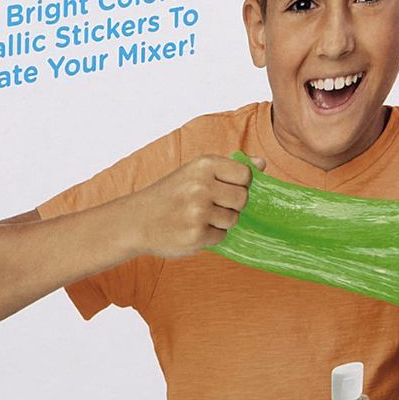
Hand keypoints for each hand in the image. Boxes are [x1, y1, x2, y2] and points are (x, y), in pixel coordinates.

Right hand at [133, 155, 257, 257]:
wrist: (136, 220)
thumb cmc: (170, 194)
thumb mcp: (195, 172)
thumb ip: (229, 167)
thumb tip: (262, 163)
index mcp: (203, 165)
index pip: (245, 174)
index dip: (240, 184)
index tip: (225, 187)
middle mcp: (201, 186)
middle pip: (243, 199)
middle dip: (232, 205)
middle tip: (211, 205)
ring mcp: (198, 212)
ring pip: (233, 220)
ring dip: (220, 222)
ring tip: (199, 217)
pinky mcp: (195, 235)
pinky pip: (221, 237)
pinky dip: (210, 236)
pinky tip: (192, 229)